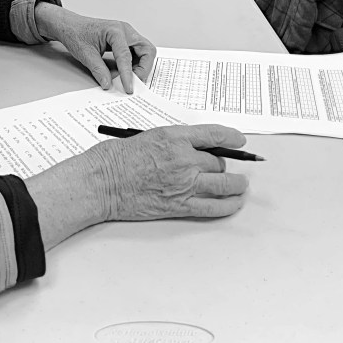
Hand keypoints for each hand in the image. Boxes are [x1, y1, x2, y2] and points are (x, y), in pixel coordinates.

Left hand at [34, 4, 154, 92]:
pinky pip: (136, 53)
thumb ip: (99, 70)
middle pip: (146, 50)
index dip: (128, 74)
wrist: (70, 26)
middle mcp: (124, 31)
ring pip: (144, 52)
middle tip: (135, 82)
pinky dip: (134, 64)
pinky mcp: (124, 40)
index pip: (126, 56)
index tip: (128, 87)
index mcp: (115, 31)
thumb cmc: (76, 33)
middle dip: (144, 68)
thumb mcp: (85, 55)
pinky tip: (124, 71)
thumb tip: (108, 83)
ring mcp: (126, 35)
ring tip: (128, 77)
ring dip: (140, 66)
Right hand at [94, 123, 248, 220]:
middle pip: (217, 162)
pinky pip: (213, 207)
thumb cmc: (117, 159)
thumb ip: (173, 142)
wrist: (102, 182)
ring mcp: (184, 184)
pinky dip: (228, 206)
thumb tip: (195, 149)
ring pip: (223, 184)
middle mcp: (184, 159)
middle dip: (219, 164)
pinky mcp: (179, 205)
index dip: (231, 137)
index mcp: (174, 138)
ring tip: (240, 185)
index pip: (214, 135)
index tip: (238, 140)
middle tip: (219, 166)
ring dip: (235, 184)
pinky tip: (234, 203)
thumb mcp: (148, 137)